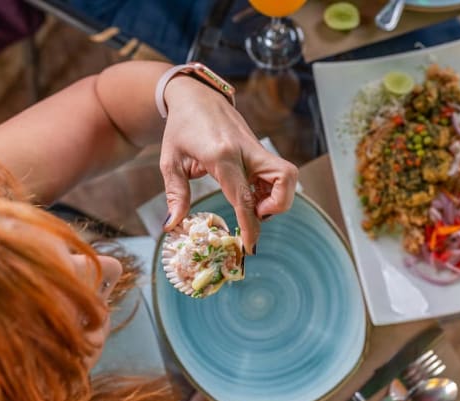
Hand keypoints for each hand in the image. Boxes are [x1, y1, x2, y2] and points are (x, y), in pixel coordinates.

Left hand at [159, 76, 297, 253]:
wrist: (194, 95)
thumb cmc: (180, 127)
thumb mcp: (171, 162)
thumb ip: (176, 195)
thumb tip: (172, 226)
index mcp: (221, 155)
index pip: (244, 196)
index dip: (251, 225)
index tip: (251, 246)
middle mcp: (246, 150)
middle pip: (285, 179)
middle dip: (278, 206)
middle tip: (255, 214)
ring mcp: (256, 147)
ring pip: (288, 175)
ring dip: (277, 197)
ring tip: (253, 204)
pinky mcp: (260, 148)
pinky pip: (278, 172)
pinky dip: (271, 189)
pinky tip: (252, 192)